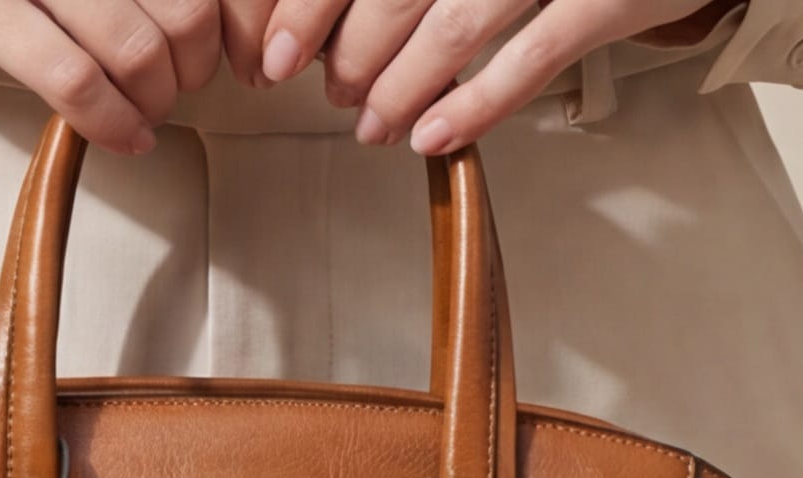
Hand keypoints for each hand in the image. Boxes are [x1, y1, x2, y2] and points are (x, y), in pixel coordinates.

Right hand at [0, 0, 221, 153]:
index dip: (239, 26)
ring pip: (142, 50)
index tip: (231, 57)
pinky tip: (127, 139)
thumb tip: (210, 25)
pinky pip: (73, 79)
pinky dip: (112, 123)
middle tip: (169, 84)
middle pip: (189, 13)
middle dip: (192, 70)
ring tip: (140, 110)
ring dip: (154, 102)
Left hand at [255, 0, 738, 150]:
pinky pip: (529, 56)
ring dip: (400, 87)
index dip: (309, 6)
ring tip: (373, 128)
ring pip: (454, 22)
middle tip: (335, 96)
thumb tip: (340, 25)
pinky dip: (474, 104)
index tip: (274, 54)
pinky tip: (431, 138)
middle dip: (352, 54)